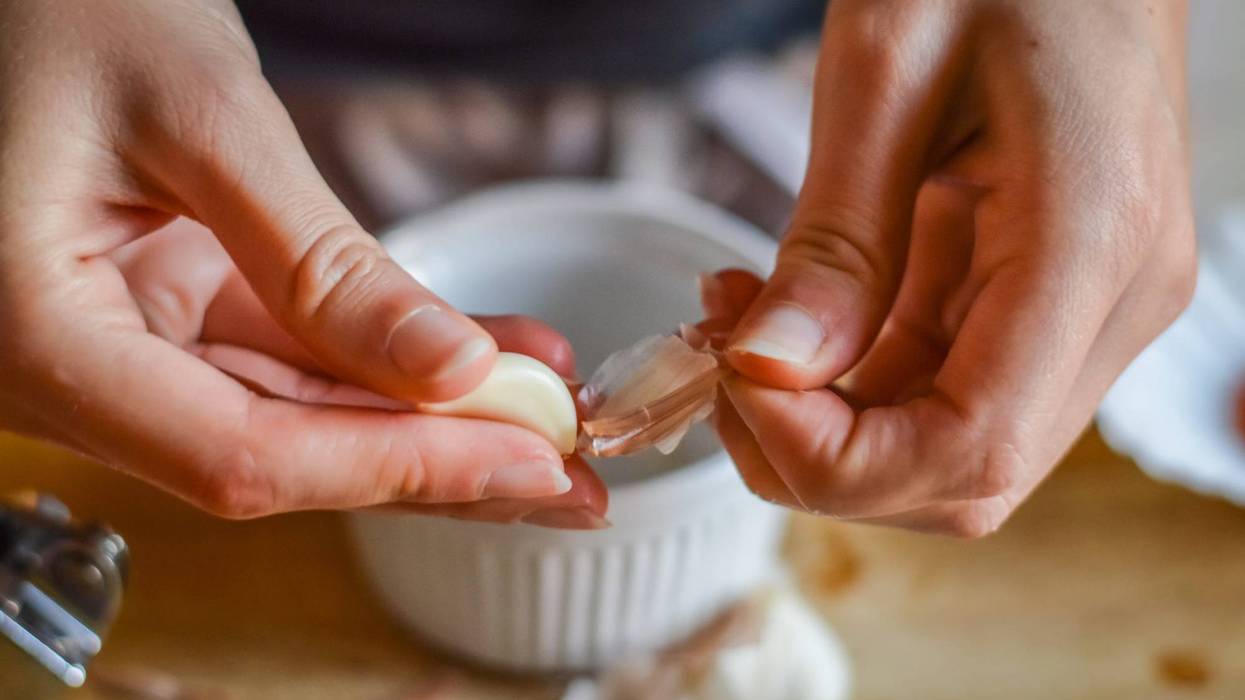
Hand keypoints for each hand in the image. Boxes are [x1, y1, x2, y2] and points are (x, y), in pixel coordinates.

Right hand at [0, 1, 600, 525]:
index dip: (398, 469)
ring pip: (299, 412)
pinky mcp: (168, 309)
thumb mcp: (202, 119)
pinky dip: (389, 354)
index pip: (243, 454)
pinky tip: (491, 354)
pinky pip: (291, 352)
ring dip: (429, 417)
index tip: (529, 461)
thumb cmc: (63, 10)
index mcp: (38, 339)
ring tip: (551, 411)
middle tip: (569, 476)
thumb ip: (321, 261)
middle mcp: (72, 372)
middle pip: (282, 454)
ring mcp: (124, 345)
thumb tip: (453, 371)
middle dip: (436, 464)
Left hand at [713, 1, 1194, 535]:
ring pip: (946, 443)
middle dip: (817, 454)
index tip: (734, 381)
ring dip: (823, 417)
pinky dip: (849, 378)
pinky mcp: (1050, 293)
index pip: (970, 447)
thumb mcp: (889, 72)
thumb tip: (769, 371)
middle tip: (719, 367)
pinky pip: (943, 382)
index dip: (833, 457)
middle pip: (961, 474)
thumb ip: (836, 240)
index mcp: (1093, 244)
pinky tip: (782, 316)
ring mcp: (1089, 305)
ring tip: (734, 324)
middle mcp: (1113, 302)